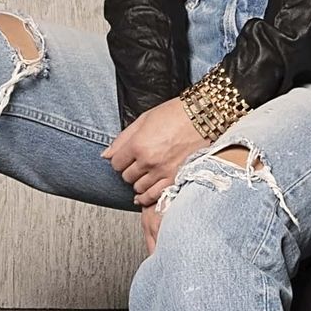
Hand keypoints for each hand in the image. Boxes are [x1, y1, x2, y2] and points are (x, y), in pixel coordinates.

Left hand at [102, 96, 207, 227]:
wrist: (204, 117)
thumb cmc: (175, 114)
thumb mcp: (143, 120)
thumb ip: (122, 139)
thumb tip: (106, 155)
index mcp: (138, 144)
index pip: (116, 163)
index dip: (120, 160)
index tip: (126, 157)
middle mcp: (149, 161)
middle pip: (126, 176)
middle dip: (130, 170)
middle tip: (138, 163)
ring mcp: (163, 172)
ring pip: (139, 188)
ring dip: (140, 182)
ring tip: (146, 173)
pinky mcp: (176, 179)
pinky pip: (154, 196)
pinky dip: (147, 197)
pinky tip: (146, 193)